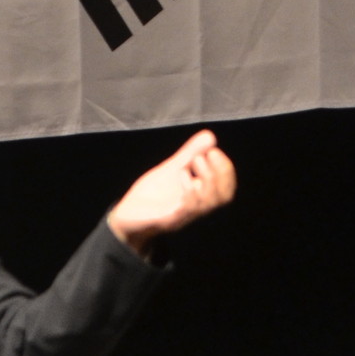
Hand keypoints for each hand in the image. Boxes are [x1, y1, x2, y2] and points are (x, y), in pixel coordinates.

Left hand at [106, 130, 236, 253]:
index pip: (226, 188)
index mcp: (199, 196)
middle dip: (221, 173)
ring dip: (204, 179)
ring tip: (192, 161)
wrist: (127, 215)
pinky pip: (182, 212)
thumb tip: (210, 136)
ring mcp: (181, 215)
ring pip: (205, 204)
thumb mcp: (173, 169)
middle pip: (223, 197)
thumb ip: (190, 154)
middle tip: (207, 154)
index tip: (214, 150)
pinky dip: (187, 192)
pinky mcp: (164, 220)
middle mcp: (195, 208)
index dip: (226, 170)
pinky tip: (181, 174)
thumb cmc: (153, 195)